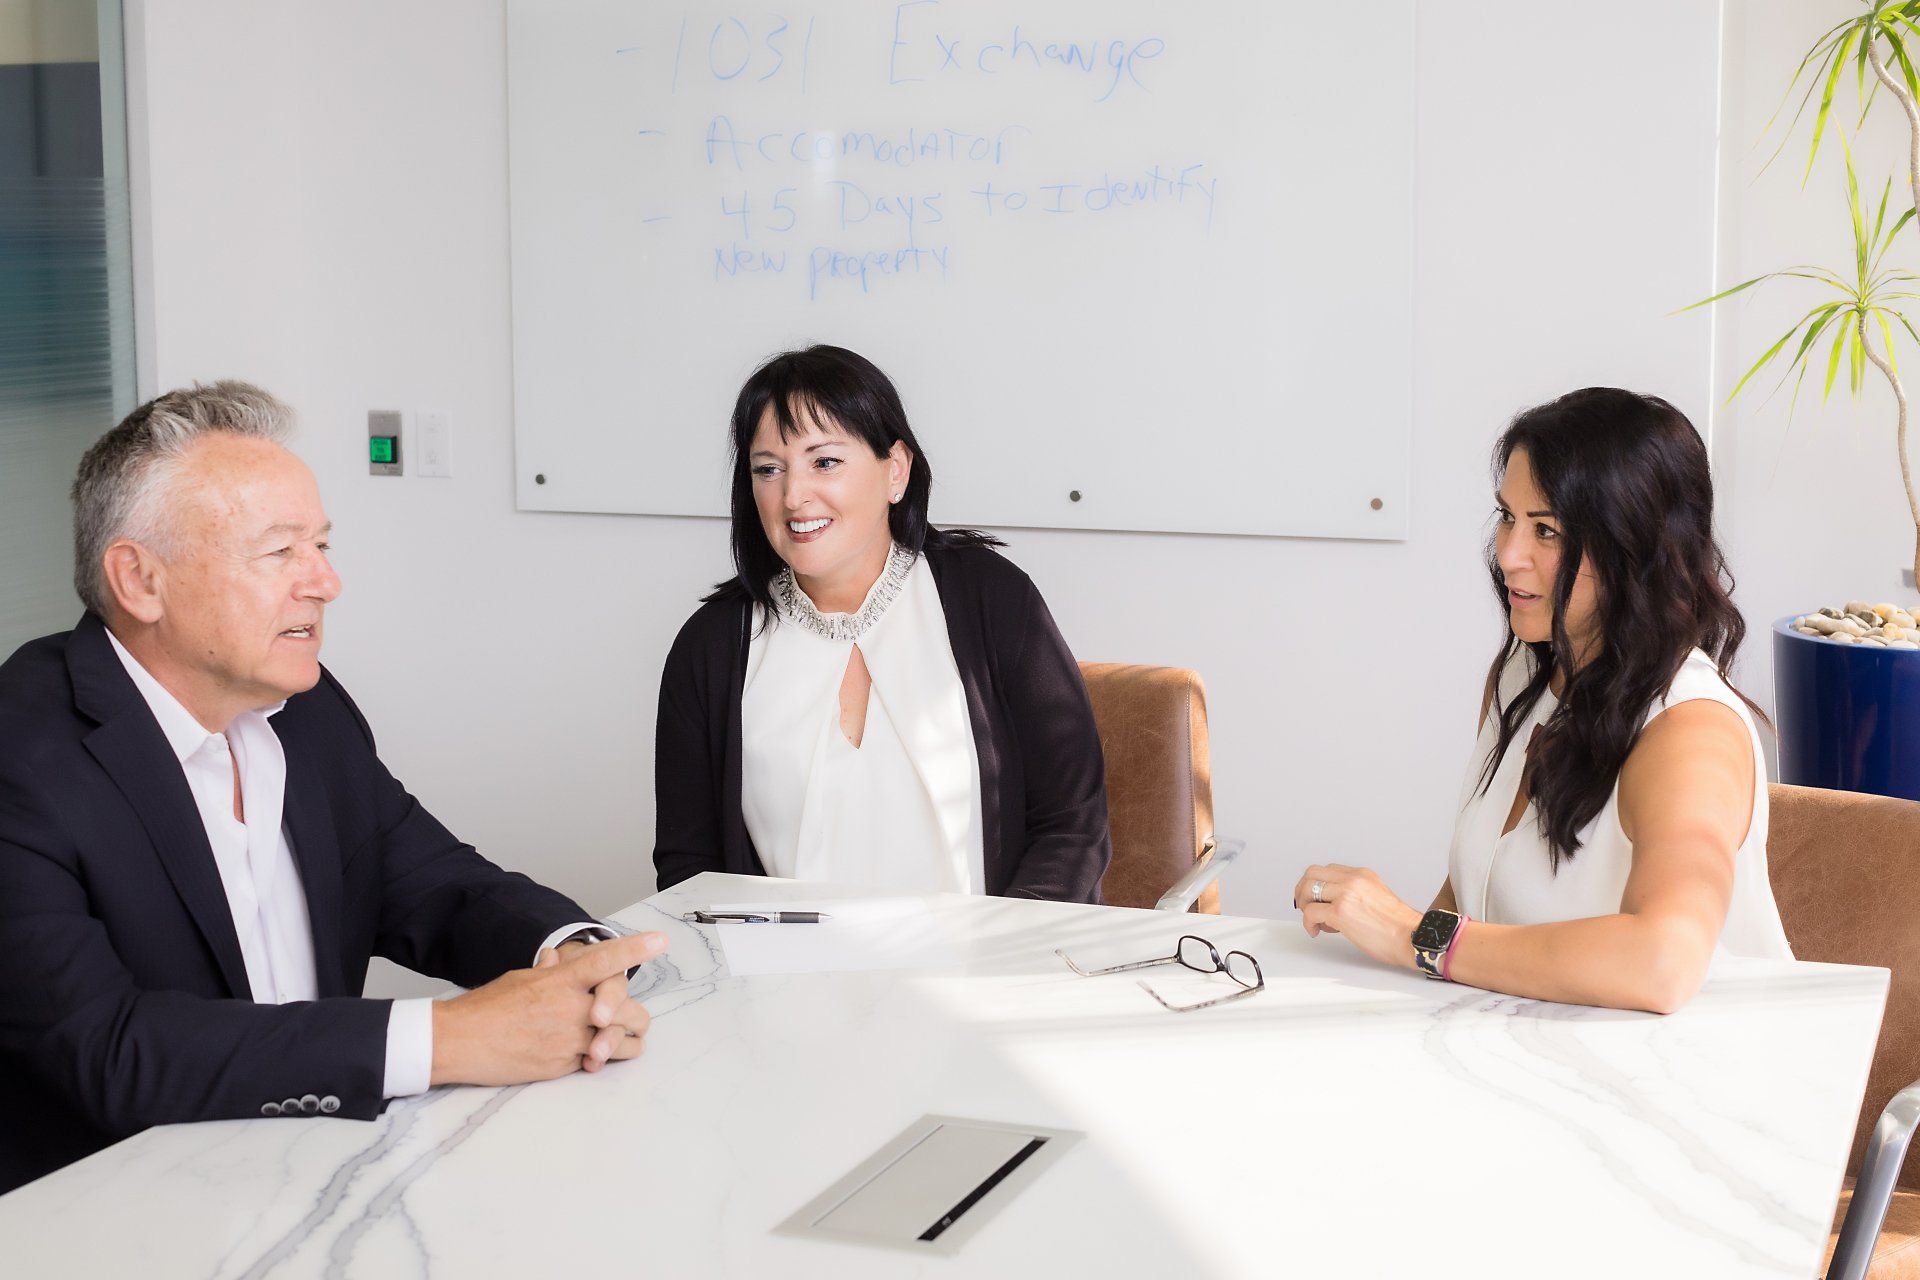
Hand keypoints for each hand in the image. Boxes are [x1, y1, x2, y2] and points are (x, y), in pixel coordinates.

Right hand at [430, 931, 667, 1086]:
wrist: (460, 1042)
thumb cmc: (487, 1006)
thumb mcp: (520, 978)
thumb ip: (548, 971)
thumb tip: (557, 957)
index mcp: (561, 981)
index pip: (605, 960)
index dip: (635, 950)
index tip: (660, 940)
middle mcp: (570, 1008)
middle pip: (626, 1010)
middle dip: (635, 1017)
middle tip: (632, 1019)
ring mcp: (568, 1039)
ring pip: (618, 1042)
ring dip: (624, 1043)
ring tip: (620, 1042)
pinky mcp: (562, 1066)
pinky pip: (595, 1063)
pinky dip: (598, 1060)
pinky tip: (590, 1058)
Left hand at [1292, 864, 1422, 971]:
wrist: (1413, 937)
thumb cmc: (1399, 926)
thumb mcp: (1377, 896)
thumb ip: (1356, 894)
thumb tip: (1334, 905)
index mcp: (1363, 875)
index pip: (1329, 869)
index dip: (1317, 884)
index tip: (1315, 898)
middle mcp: (1353, 880)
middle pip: (1312, 873)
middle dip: (1303, 890)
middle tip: (1305, 907)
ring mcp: (1346, 894)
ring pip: (1307, 889)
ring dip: (1305, 906)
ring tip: (1316, 921)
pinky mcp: (1340, 912)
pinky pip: (1310, 912)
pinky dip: (1308, 923)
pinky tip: (1317, 931)